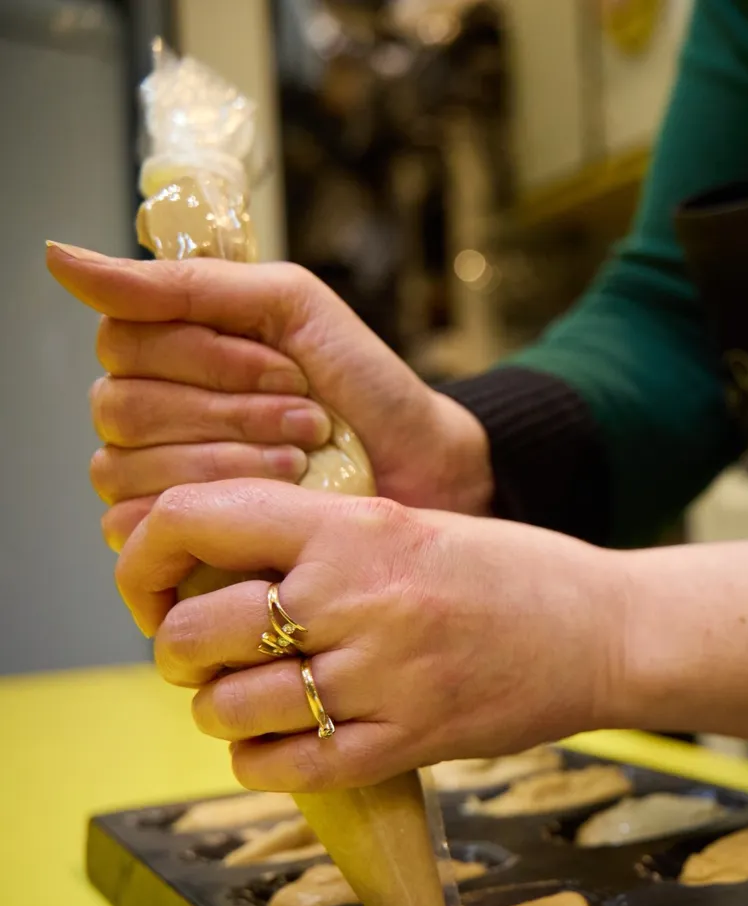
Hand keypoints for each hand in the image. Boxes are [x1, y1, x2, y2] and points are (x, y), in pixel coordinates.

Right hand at [45, 243, 493, 551]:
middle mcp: (150, 415)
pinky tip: (283, 495)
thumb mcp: (289, 307)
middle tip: (307, 417)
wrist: (425, 469)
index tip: (286, 367)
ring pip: (128, 466)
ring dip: (235, 456)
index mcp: (169, 354)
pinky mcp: (174, 542)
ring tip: (305, 455)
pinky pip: (139, 524)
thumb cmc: (365, 389)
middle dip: (231, 410)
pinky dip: (223, 504)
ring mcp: (156, 480)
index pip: (121, 342)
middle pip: (123, 406)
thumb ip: (183, 282)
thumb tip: (60, 258)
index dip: (205, 356)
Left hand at [116, 480, 621, 791]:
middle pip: (196, 630)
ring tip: (250, 701)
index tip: (151, 584)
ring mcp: (385, 676)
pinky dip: (262, 762)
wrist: (607, 631)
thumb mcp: (410, 525)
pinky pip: (290, 767)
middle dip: (179, 651)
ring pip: (232, 708)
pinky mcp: (409, 742)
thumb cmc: (512, 574)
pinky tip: (279, 746)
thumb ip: (318, 541)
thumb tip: (207, 569)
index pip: (196, 517)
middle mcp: (360, 598)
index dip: (145, 556)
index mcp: (356, 527)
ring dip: (221, 711)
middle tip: (205, 656)